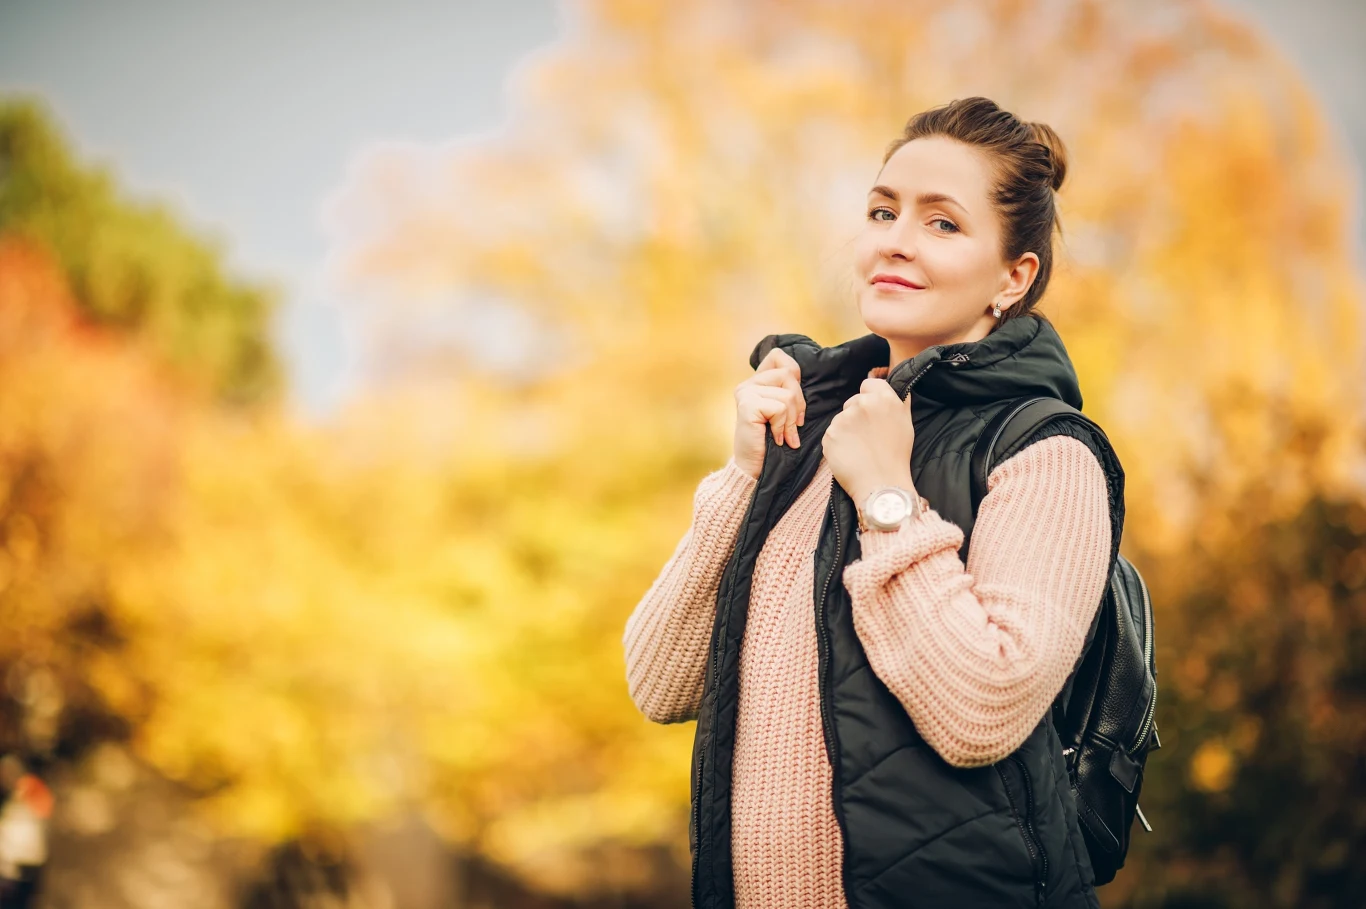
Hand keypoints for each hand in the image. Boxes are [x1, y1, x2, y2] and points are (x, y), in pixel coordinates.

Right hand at [733, 347, 805, 478]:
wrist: (754, 468)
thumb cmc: (770, 442)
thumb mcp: (782, 412)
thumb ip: (787, 391)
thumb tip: (800, 375)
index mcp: (755, 382)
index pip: (778, 356)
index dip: (793, 372)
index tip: (793, 398)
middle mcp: (747, 384)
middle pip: (788, 375)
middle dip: (798, 403)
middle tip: (793, 424)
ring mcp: (745, 393)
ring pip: (787, 394)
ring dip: (790, 420)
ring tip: (783, 434)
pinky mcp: (747, 405)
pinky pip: (780, 408)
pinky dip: (782, 427)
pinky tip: (775, 438)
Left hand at [824, 377, 916, 506]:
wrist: (881, 484)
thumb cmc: (897, 456)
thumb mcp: (906, 422)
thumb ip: (897, 401)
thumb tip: (891, 386)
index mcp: (883, 398)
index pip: (868, 384)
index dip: (869, 396)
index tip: (872, 412)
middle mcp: (861, 404)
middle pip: (852, 402)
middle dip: (857, 415)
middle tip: (868, 436)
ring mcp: (843, 419)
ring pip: (841, 419)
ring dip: (847, 430)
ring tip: (860, 449)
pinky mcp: (829, 434)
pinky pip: (832, 434)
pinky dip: (838, 443)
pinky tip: (850, 454)